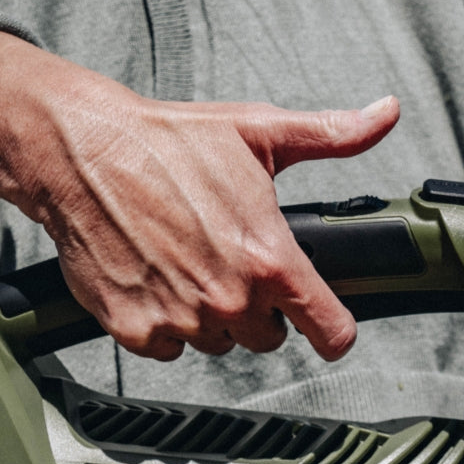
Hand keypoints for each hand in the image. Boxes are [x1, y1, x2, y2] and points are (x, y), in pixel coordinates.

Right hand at [0, 31, 399, 360]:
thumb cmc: (167, 143)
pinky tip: (155, 280)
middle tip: (229, 263)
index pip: (331, 331)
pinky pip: (169, 347)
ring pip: (218, 343)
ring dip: (208, 315)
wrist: (80, 152)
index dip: (334, 331)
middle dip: (257, 309)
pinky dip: (163, 323)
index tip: (326, 328)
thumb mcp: (259, 132)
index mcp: (270, 260)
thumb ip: (330, 135)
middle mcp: (231, 299)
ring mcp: (183, 319)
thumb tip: (383, 116)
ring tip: (186, 263)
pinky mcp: (138, 331)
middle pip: (267, 338)